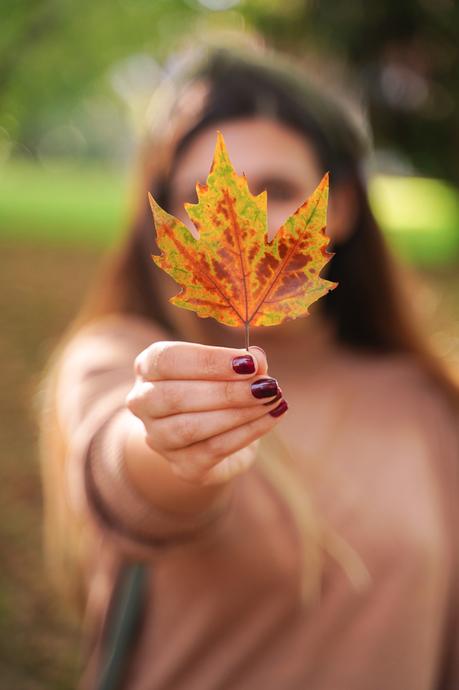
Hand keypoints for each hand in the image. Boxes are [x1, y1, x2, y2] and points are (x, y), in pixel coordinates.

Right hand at [126, 341, 286, 485]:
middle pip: (174, 397)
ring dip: (238, 413)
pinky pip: (213, 450)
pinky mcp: (182, 466)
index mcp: (148, 367)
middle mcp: (143, 403)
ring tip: (272, 399)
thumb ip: (243, 361)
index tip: (248, 362)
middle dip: (226, 391)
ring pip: (190, 428)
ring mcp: (158, 439)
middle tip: (267, 385)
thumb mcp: (229, 368)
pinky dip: (247, 432)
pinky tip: (271, 417)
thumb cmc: (217, 389)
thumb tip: (258, 359)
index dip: (208, 361)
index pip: (167, 360)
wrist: (213, 437)